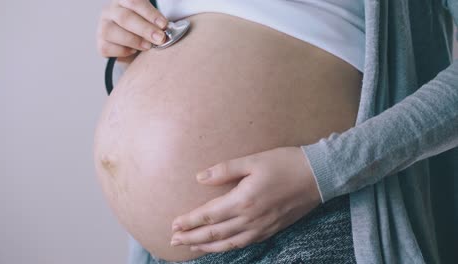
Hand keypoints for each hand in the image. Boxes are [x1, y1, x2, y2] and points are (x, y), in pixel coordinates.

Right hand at [96, 0, 168, 62]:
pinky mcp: (100, 44)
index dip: (150, 13)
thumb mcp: (151, 22)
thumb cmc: (145, 32)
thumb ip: (156, 24)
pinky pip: (108, 47)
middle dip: (145, 29)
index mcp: (124, 1)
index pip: (134, 2)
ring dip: (134, 40)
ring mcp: (103, 27)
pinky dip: (122, 51)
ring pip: (111, 32)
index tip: (164, 24)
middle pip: (125, 17)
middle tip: (160, 38)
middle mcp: (110, 11)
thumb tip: (166, 31)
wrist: (134, 49)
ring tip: (148, 46)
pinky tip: (133, 51)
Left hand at [169, 146, 321, 252]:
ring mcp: (261, 227)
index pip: (209, 215)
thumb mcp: (253, 160)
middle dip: (192, 237)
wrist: (318, 176)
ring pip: (228, 243)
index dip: (190, 221)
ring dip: (206, 246)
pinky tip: (220, 247)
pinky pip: (244, 244)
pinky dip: (227, 248)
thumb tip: (199, 177)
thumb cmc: (285, 163)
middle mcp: (250, 219)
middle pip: (214, 233)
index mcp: (244, 200)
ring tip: (191, 247)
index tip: (173, 224)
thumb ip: (225, 170)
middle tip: (174, 240)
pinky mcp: (271, 230)